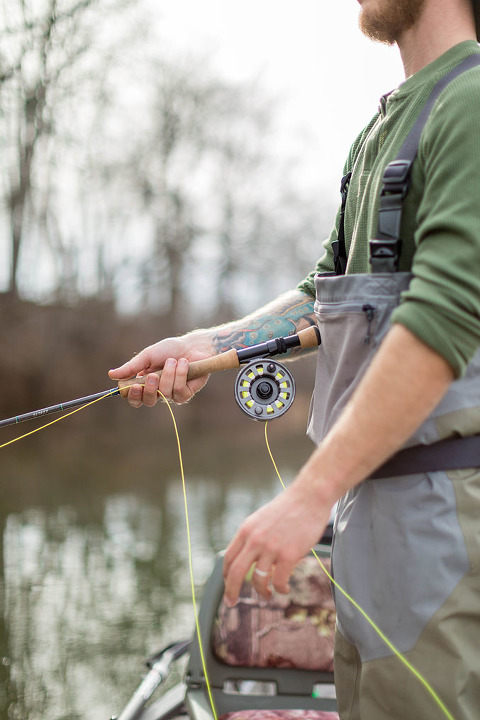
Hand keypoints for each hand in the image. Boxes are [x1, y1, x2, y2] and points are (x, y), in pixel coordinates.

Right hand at [108, 334, 212, 406]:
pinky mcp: (186, 394)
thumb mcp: (147, 356)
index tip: (134, 386)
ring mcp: (172, 395)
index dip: (133, 396)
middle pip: (148, 401)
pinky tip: (184, 364)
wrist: (193, 346)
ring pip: (165, 394)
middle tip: (153, 375)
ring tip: (173, 360)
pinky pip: (179, 391)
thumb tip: (111, 374)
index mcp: (145, 383)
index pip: (134, 398)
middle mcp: (157, 392)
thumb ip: (131, 367)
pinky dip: (180, 375)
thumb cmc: (169, 349)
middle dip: (150, 389)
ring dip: (169, 374)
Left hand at [222, 480, 332, 605]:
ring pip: (259, 580)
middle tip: (232, 603)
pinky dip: (281, 589)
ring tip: (268, 595)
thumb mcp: (261, 519)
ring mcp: (271, 548)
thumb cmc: (288, 509)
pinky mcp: (289, 555)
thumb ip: (252, 537)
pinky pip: (279, 581)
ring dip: (262, 593)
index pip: (229, 559)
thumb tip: (246, 559)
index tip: (228, 589)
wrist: (309, 497)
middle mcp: (255, 539)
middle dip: (231, 592)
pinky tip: (284, 588)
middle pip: (235, 573)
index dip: (226, 577)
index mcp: (246, 530)